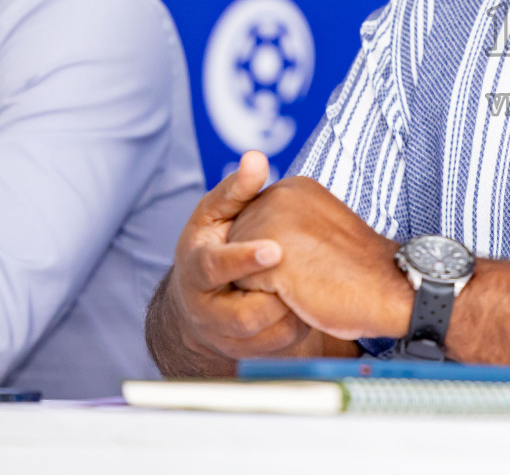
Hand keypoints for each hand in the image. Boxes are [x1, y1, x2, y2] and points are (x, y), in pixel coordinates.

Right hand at [164, 152, 314, 363]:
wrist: (199, 303)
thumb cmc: (213, 245)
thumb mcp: (215, 215)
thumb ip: (237, 189)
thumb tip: (256, 158)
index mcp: (197, 269)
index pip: (215, 268)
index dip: (244, 259)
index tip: (274, 249)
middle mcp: (206, 310)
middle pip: (244, 315)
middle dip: (278, 297)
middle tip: (303, 275)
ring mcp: (227, 336)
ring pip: (269, 334)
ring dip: (295, 310)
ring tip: (311, 283)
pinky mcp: (249, 352)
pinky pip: (284, 344)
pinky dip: (302, 323)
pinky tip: (312, 301)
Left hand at [227, 175, 410, 339]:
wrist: (389, 290)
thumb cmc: (356, 269)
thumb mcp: (318, 230)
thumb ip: (287, 224)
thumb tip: (254, 241)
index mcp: (293, 188)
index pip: (254, 228)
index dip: (276, 254)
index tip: (313, 256)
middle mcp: (279, 196)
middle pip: (239, 245)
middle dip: (264, 268)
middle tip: (311, 270)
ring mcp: (272, 224)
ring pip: (238, 269)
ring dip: (265, 284)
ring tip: (305, 280)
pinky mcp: (269, 256)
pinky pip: (246, 290)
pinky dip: (268, 300)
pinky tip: (299, 294)